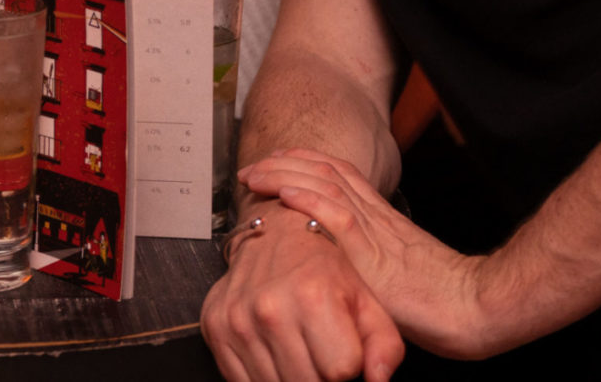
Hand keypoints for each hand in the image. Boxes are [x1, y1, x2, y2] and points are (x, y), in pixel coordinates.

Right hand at [203, 204, 403, 381]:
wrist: (274, 232)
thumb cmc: (324, 269)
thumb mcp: (367, 299)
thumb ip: (385, 346)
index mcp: (314, 296)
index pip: (341, 372)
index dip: (347, 365)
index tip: (343, 348)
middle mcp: (271, 308)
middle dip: (320, 375)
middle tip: (320, 351)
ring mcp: (239, 320)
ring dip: (291, 376)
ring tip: (298, 349)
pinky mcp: (215, 327)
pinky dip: (263, 377)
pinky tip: (274, 354)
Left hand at [243, 148, 502, 360]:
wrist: (477, 309)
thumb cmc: (443, 300)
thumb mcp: (398, 272)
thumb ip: (370, 259)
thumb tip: (336, 262)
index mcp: (383, 219)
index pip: (340, 174)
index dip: (305, 162)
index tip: (276, 160)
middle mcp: (377, 218)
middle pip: (326, 172)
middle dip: (284, 164)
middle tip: (252, 166)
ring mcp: (376, 233)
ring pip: (326, 186)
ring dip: (285, 176)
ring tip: (255, 175)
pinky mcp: (376, 256)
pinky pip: (339, 217)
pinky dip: (309, 200)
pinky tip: (285, 194)